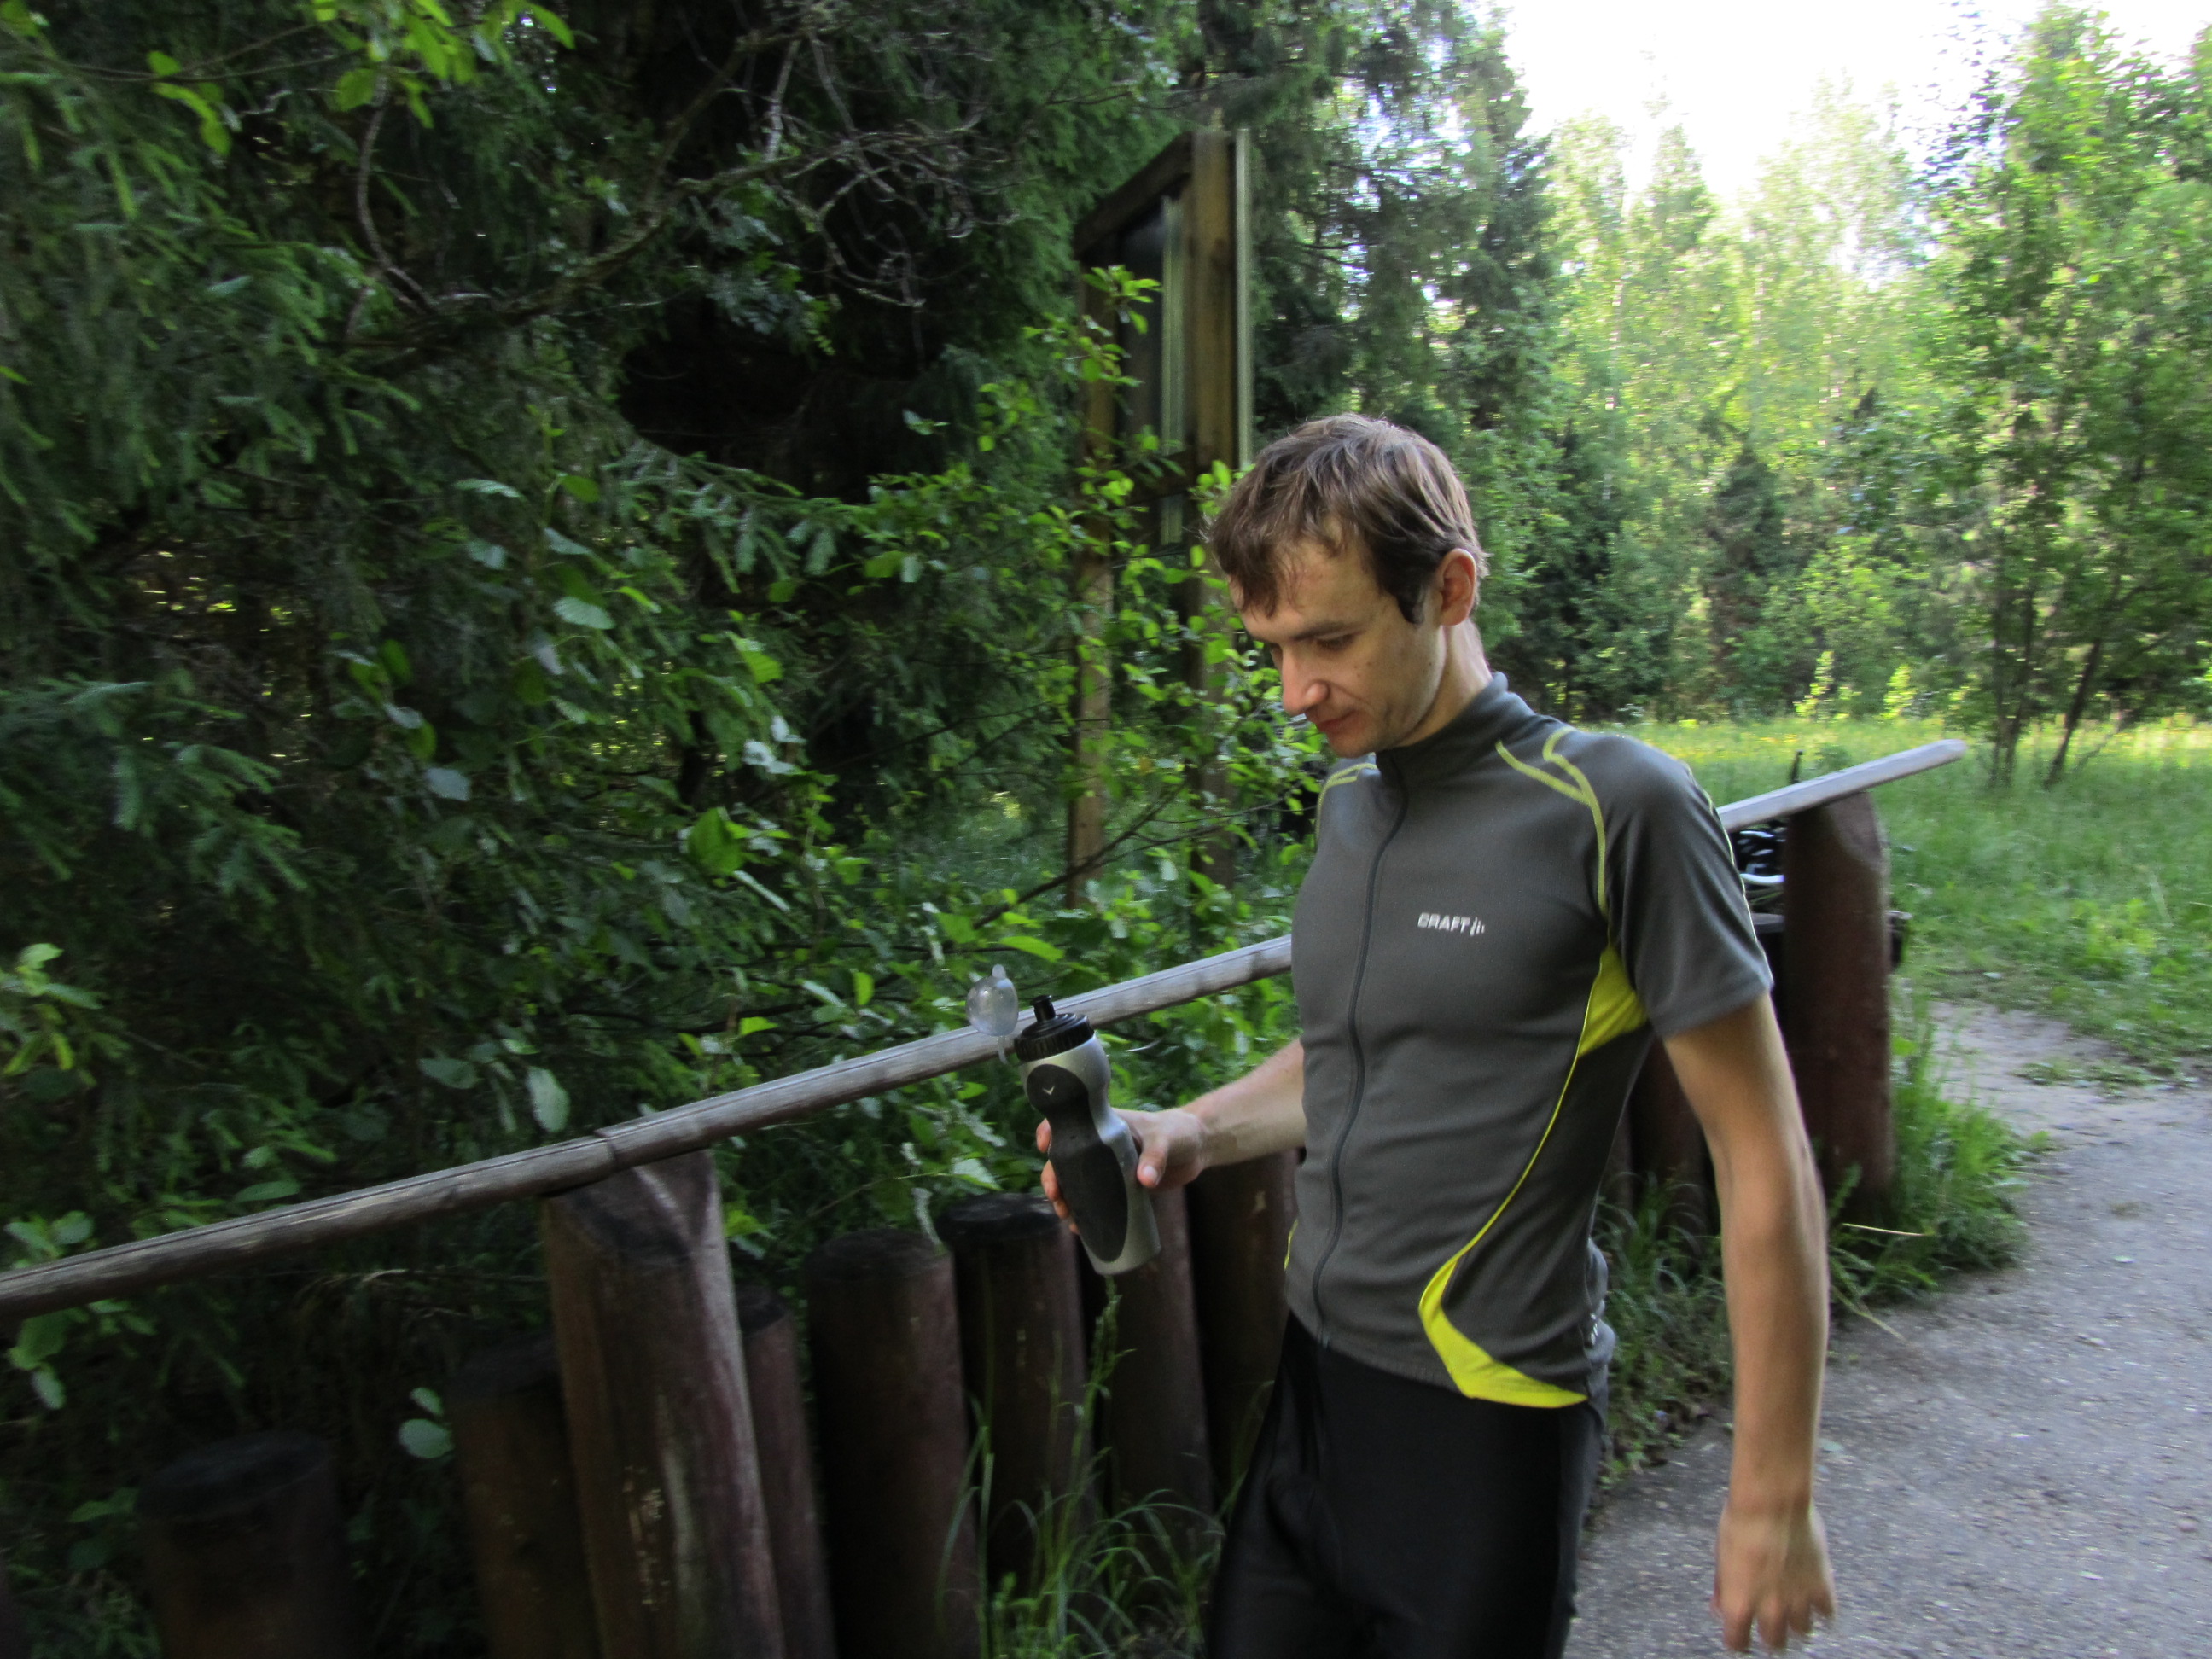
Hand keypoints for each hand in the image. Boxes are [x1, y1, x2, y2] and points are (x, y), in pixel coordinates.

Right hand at [1037, 1107, 1209, 1224]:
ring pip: (1076, 1181)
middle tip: (1056, 1196)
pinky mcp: (1119, 1187)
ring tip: (1066, 1215)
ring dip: (1066, 1198)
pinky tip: (1080, 1228)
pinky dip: (1085, 1212)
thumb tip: (1144, 1181)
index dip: (1051, 1131)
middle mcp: (1100, 1145)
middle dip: (1053, 1177)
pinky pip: (1095, 1199)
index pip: (1070, 1122)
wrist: (1197, 1148)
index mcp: (1105, 1125)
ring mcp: (1107, 1167)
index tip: (1045, 1146)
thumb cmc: (1178, 1132)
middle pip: (1065, 1158)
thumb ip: (1156, 1158)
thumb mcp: (1166, 1141)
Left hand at [1712, 1498, 1834, 1650]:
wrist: (1771, 1502)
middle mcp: (1769, 1610)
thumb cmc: (1741, 1523)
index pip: (1738, 1643)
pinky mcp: (1821, 1588)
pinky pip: (1827, 1615)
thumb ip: (1723, 1587)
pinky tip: (1817, 1601)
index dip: (1738, 1641)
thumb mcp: (1721, 1557)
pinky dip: (1823, 1611)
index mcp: (1739, 1604)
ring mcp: (1798, 1601)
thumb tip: (1720, 1606)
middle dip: (1771, 1636)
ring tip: (1795, 1612)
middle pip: (1774, 1643)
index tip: (1740, 1637)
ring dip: (1797, 1624)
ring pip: (1802, 1633)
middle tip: (1771, 1626)